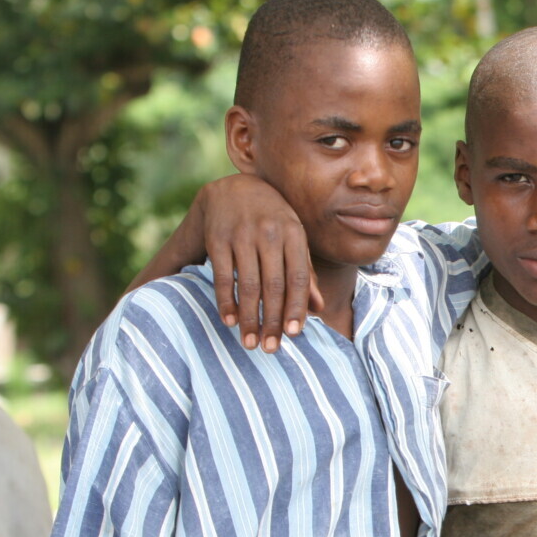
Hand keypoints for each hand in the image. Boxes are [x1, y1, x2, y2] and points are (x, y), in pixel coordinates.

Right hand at [195, 174, 320, 351]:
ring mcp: (242, 234)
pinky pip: (222, 276)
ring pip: (248, 284)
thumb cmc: (273, 221)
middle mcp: (270, 233)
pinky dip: (225, 301)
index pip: (298, 278)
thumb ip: (305, 273)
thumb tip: (319, 309)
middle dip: (273, 320)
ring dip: (249, 317)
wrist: (235, 188)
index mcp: (294, 234)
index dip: (297, 307)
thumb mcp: (294, 240)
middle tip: (271, 348)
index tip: (294, 334)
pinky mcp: (217, 237)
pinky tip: (229, 321)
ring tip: (250, 342)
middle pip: (274, 286)